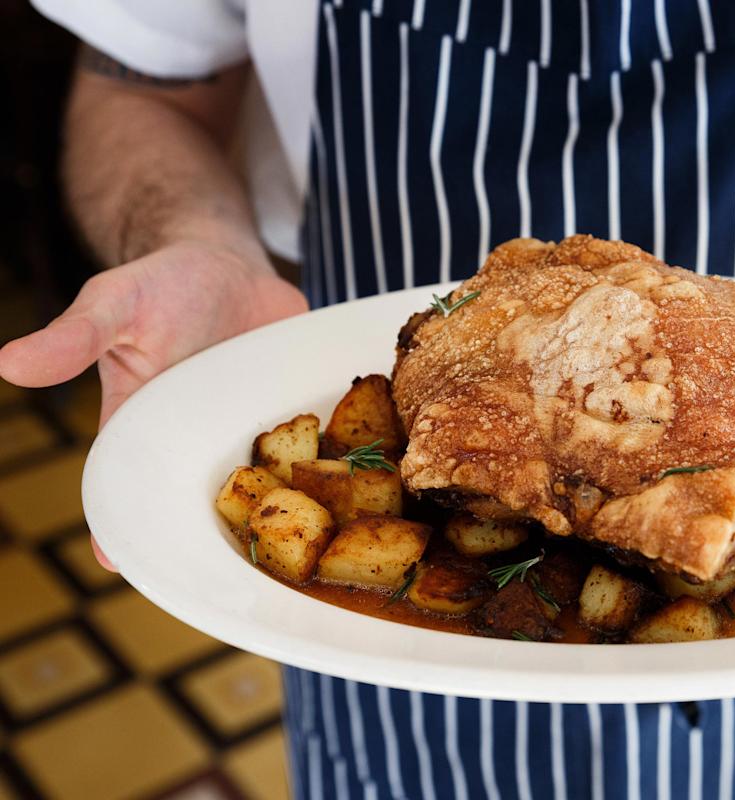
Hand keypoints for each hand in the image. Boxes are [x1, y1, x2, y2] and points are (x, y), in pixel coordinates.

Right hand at [0, 239, 307, 568]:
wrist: (228, 263)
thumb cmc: (159, 285)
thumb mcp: (114, 304)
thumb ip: (74, 337)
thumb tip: (8, 363)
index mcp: (146, 423)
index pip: (130, 482)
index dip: (122, 524)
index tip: (120, 563)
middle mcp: (201, 437)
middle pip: (208, 498)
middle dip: (218, 532)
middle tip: (233, 571)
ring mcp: (253, 428)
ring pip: (270, 482)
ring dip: (288, 507)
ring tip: (308, 546)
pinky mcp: (296, 412)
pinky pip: (318, 445)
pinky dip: (335, 461)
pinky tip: (362, 485)